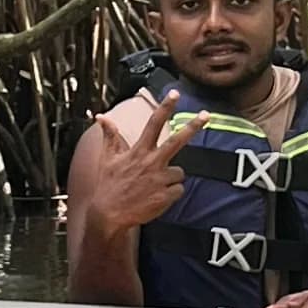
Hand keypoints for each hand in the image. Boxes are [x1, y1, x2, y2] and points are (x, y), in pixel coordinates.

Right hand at [81, 111, 200, 250]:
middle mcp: (151, 162)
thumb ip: (109, 136)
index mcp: (138, 151)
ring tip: (154, 186)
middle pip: (177, 140)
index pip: (153, 124)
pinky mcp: (165, 196)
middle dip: (193, 126)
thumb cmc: (108, 185)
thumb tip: (101, 117)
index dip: (165, 107)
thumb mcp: (107, 158)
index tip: (175, 93)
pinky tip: (157, 196)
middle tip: (207, 114)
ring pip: (179, 172)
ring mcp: (159, 179)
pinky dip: (171, 193)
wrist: (108, 214)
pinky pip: (179, 190)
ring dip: (171, 177)